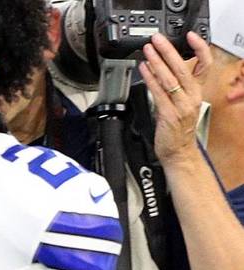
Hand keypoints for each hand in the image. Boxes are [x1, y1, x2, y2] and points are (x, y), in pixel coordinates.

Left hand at [138, 32, 213, 164]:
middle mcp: (192, 97)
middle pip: (183, 68)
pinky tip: (144, 69)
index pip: (205, 65)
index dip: (200, 49)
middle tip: (157, 39)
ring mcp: (181, 106)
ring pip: (170, 79)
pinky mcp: (169, 114)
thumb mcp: (181, 104)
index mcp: (196, 92)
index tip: (191, 36)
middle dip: (169, 51)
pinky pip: (159, 92)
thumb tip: (159, 69)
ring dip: (157, 62)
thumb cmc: (177, 129)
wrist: (178, 152)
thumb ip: (174, 87)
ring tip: (148, 50)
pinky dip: (150, 79)